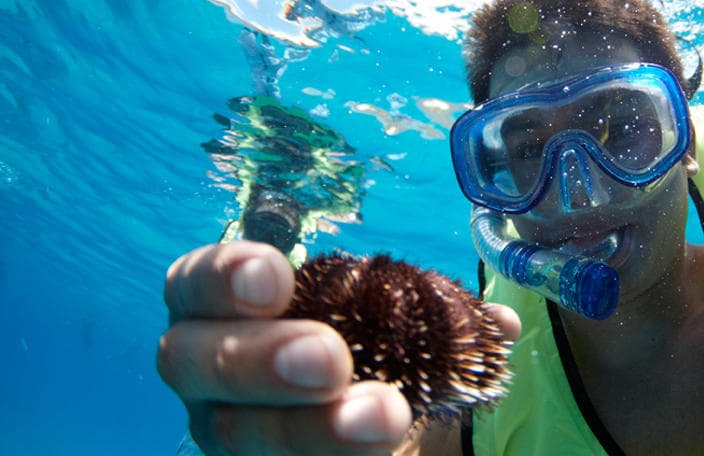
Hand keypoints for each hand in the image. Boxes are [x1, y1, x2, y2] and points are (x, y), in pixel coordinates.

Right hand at [157, 241, 520, 454]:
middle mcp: (207, 371)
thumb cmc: (362, 351)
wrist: (351, 424)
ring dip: (309, 428)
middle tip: (330, 360)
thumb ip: (428, 311)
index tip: (276, 277)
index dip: (222, 276)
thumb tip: (501, 326)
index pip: (192, 284)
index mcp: (224, 310)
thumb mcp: (383, 320)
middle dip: (260, 359)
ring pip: (237, 435)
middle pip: (191, 362)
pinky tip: (385, 454)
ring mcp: (227, 429)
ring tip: (385, 415)